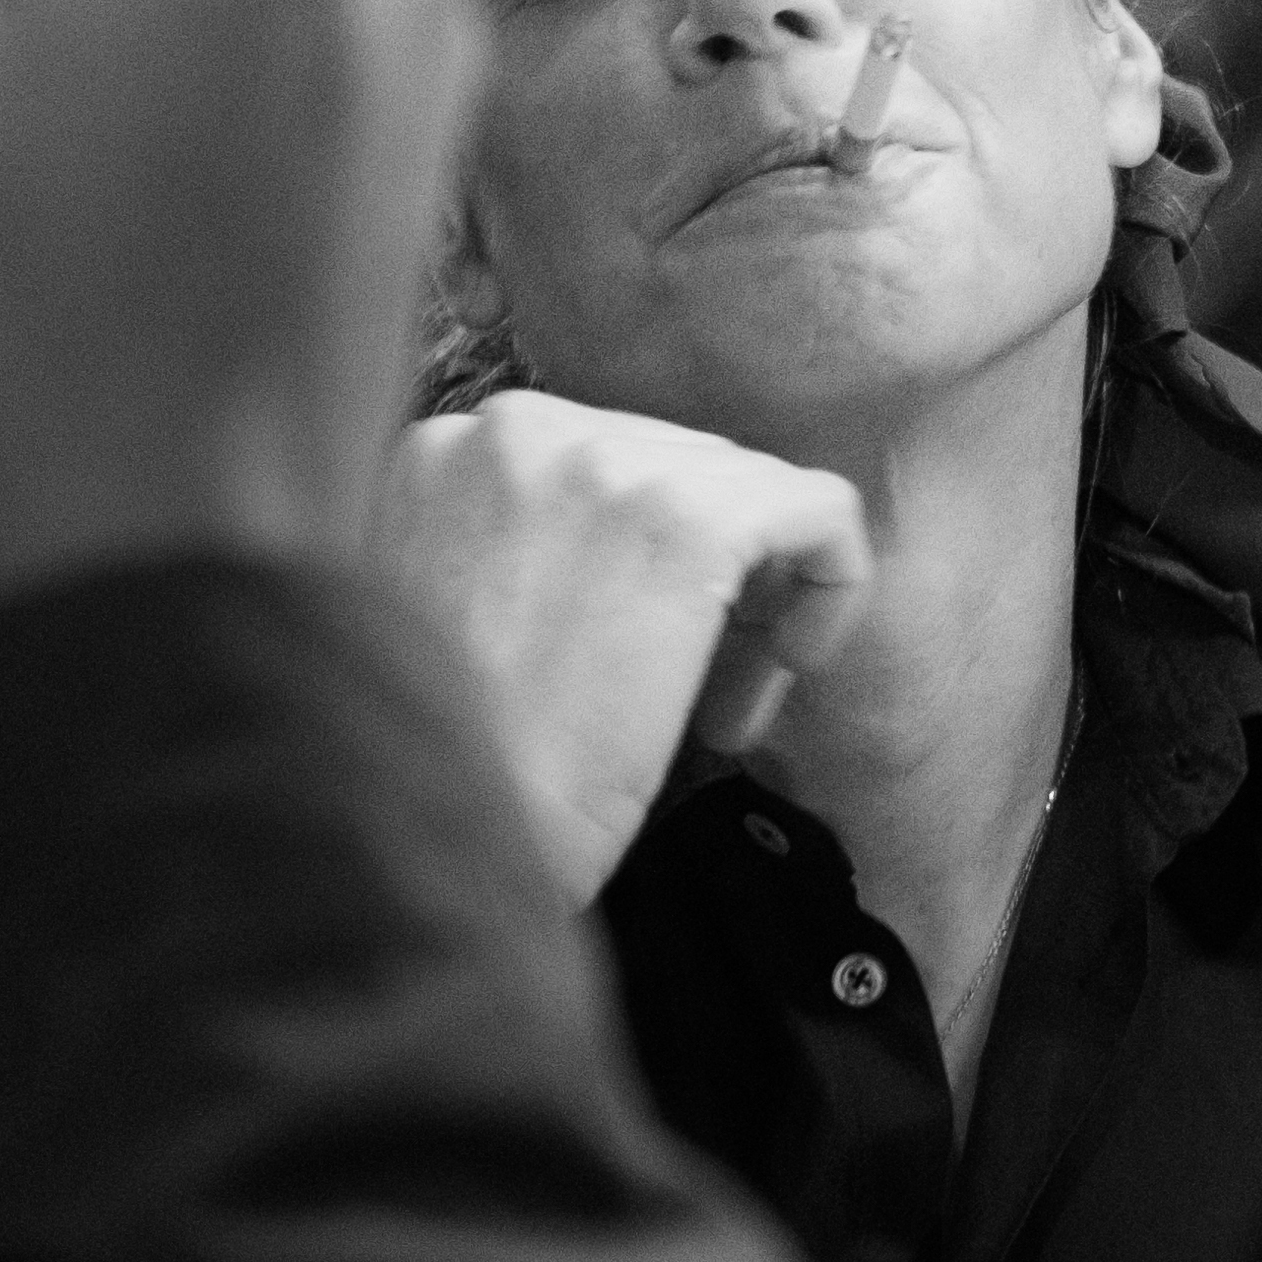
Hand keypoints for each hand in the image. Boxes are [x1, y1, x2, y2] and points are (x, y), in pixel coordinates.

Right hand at [374, 391, 872, 899]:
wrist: (431, 833)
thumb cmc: (441, 766)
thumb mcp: (440, 620)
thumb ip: (504, 554)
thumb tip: (623, 560)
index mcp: (440, 450)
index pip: (592, 468)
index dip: (630, 567)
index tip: (621, 663)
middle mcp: (510, 428)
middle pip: (673, 469)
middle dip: (703, 581)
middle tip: (690, 701)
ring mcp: (598, 461)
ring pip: (745, 491)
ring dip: (754, 603)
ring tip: (718, 711)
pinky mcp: (690, 518)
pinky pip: (817, 510)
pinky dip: (830, 585)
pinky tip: (789, 667)